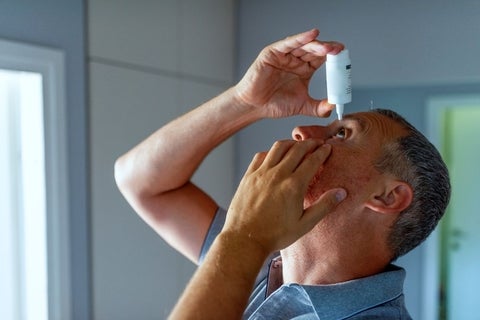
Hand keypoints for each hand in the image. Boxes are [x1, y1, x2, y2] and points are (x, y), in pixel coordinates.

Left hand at [223, 139, 346, 253]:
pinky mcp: (248, 176)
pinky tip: (274, 155)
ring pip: (278, 147)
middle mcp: (277, 175)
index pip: (312, 160)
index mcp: (293, 186)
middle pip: (297, 149)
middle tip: (317, 143)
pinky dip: (271, 151)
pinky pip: (261, 155)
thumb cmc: (275, 235)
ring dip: (290, 143)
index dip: (322, 152)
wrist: (245, 239)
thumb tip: (341, 192)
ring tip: (297, 145)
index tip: (328, 148)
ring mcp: (261, 173)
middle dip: (310, 143)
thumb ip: (324, 206)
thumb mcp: (304, 224)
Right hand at [234, 29, 343, 118]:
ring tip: (328, 48)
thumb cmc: (275, 104)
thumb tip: (334, 106)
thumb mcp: (302, 106)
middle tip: (339, 50)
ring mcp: (285, 55)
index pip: (322, 59)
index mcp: (304, 69)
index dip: (333, 57)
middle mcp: (296, 60)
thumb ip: (319, 107)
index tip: (344, 58)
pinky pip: (288, 43)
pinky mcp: (273, 53)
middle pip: (315, 50)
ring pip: (303, 46)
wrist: (255, 107)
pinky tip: (312, 35)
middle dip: (328, 49)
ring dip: (317, 45)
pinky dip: (300, 38)